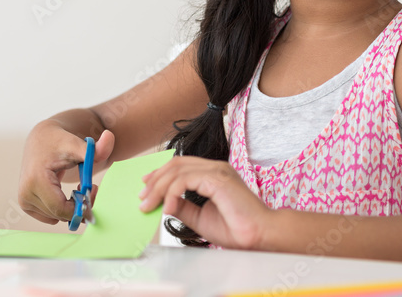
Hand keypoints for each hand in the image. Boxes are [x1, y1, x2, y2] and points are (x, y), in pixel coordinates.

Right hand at [17, 124, 114, 224]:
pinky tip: (66, 194)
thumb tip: (110, 136)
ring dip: (70, 208)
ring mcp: (23, 200)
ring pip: (55, 217)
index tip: (93, 190)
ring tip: (79, 188)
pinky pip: (49, 216)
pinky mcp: (25, 204)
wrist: (40, 140)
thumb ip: (95, 148)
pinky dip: (61, 209)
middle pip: (59, 215)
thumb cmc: (59, 142)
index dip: (81, 206)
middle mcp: (25, 193)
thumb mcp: (78, 144)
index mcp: (36, 180)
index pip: (61, 208)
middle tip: (91, 188)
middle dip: (79, 206)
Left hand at [138, 156, 273, 249]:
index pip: (181, 165)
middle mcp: (215, 168)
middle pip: (176, 164)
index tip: (145, 188)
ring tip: (149, 205)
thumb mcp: (200, 217)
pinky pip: (185, 179)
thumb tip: (164, 202)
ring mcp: (217, 171)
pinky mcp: (218, 179)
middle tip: (142, 198)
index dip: (160, 174)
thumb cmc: (237, 229)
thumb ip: (183, 207)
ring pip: (178, 169)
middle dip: (155, 180)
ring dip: (159, 187)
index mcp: (213, 174)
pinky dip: (172, 192)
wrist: (259, 236)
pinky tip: (168, 207)